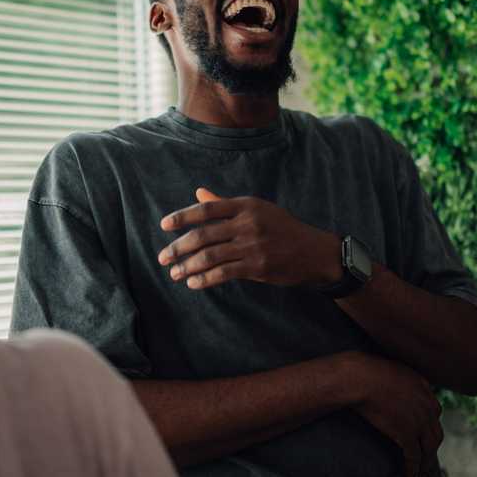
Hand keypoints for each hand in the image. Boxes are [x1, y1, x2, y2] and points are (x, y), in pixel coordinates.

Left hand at [157, 188, 342, 288]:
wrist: (314, 252)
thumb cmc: (282, 228)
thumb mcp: (257, 209)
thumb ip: (225, 204)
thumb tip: (198, 193)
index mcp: (245, 205)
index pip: (206, 210)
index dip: (183, 217)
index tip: (164, 225)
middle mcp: (247, 223)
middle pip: (203, 234)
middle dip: (179, 247)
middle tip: (163, 257)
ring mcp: (252, 245)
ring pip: (210, 256)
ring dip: (188, 266)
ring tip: (175, 273)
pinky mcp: (257, 266)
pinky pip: (224, 273)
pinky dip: (205, 279)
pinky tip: (193, 283)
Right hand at [350, 353, 443, 476]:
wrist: (361, 378)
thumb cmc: (369, 370)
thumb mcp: (393, 369)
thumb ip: (403, 380)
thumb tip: (398, 385)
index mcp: (424, 389)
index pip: (435, 412)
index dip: (430, 425)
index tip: (424, 434)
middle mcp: (427, 406)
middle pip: (436, 433)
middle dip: (432, 447)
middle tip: (427, 458)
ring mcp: (419, 421)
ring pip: (430, 448)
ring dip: (426, 462)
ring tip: (421, 473)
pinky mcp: (407, 434)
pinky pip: (414, 456)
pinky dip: (414, 468)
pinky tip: (410, 476)